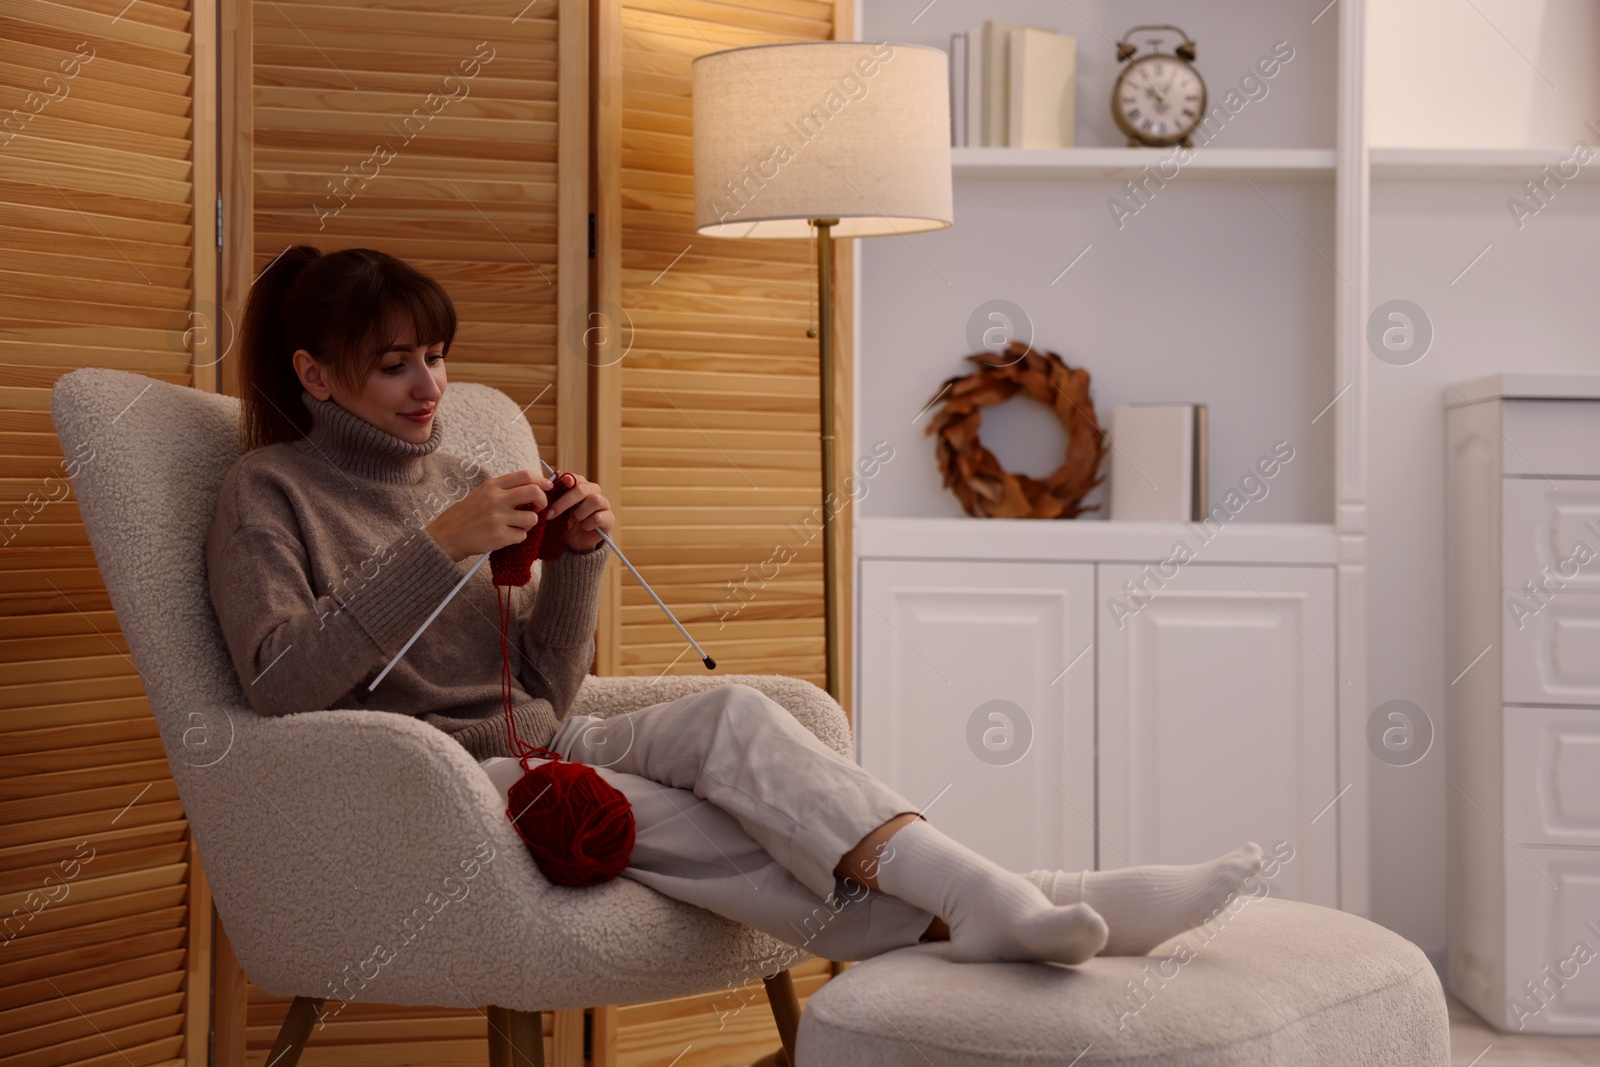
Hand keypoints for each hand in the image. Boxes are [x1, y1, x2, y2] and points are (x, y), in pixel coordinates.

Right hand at [425, 470, 548, 561]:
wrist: (446, 536)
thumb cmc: (465, 515)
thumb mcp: (481, 494)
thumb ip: (503, 490)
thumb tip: (532, 487)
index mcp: (492, 486)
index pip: (525, 476)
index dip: (541, 481)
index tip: (547, 487)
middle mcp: (496, 499)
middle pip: (535, 493)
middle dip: (543, 501)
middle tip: (538, 508)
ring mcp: (498, 518)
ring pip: (532, 518)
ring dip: (529, 524)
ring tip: (517, 525)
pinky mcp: (499, 536)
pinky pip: (522, 536)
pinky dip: (517, 537)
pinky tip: (505, 536)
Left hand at [544, 471, 613, 552]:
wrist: (575, 540)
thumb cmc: (566, 521)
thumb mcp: (558, 509)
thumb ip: (555, 497)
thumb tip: (548, 486)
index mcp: (581, 486)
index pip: (576, 478)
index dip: (570, 479)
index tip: (564, 481)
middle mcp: (594, 492)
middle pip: (582, 490)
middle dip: (564, 502)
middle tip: (550, 514)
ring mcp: (604, 504)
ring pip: (594, 501)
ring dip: (579, 513)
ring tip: (575, 520)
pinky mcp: (609, 518)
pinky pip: (598, 518)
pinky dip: (587, 524)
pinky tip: (584, 527)